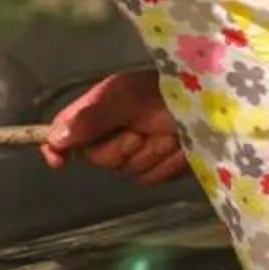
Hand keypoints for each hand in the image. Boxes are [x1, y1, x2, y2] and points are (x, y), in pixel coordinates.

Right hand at [42, 69, 187, 183]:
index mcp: (98, 111)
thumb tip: (56, 139)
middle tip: (141, 131)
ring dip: (151, 154)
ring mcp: (136, 154)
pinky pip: (151, 178)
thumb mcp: (126, 98)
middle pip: (98, 158)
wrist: (212, 106)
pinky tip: (180, 148)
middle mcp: (113, 134)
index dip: (56, 147)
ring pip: (128, 171)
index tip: (58, 160)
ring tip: (169, 133)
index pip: (65, 132)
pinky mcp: (158, 169)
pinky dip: (167, 163)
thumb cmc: (166, 92)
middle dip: (121, 148)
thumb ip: (92, 118)